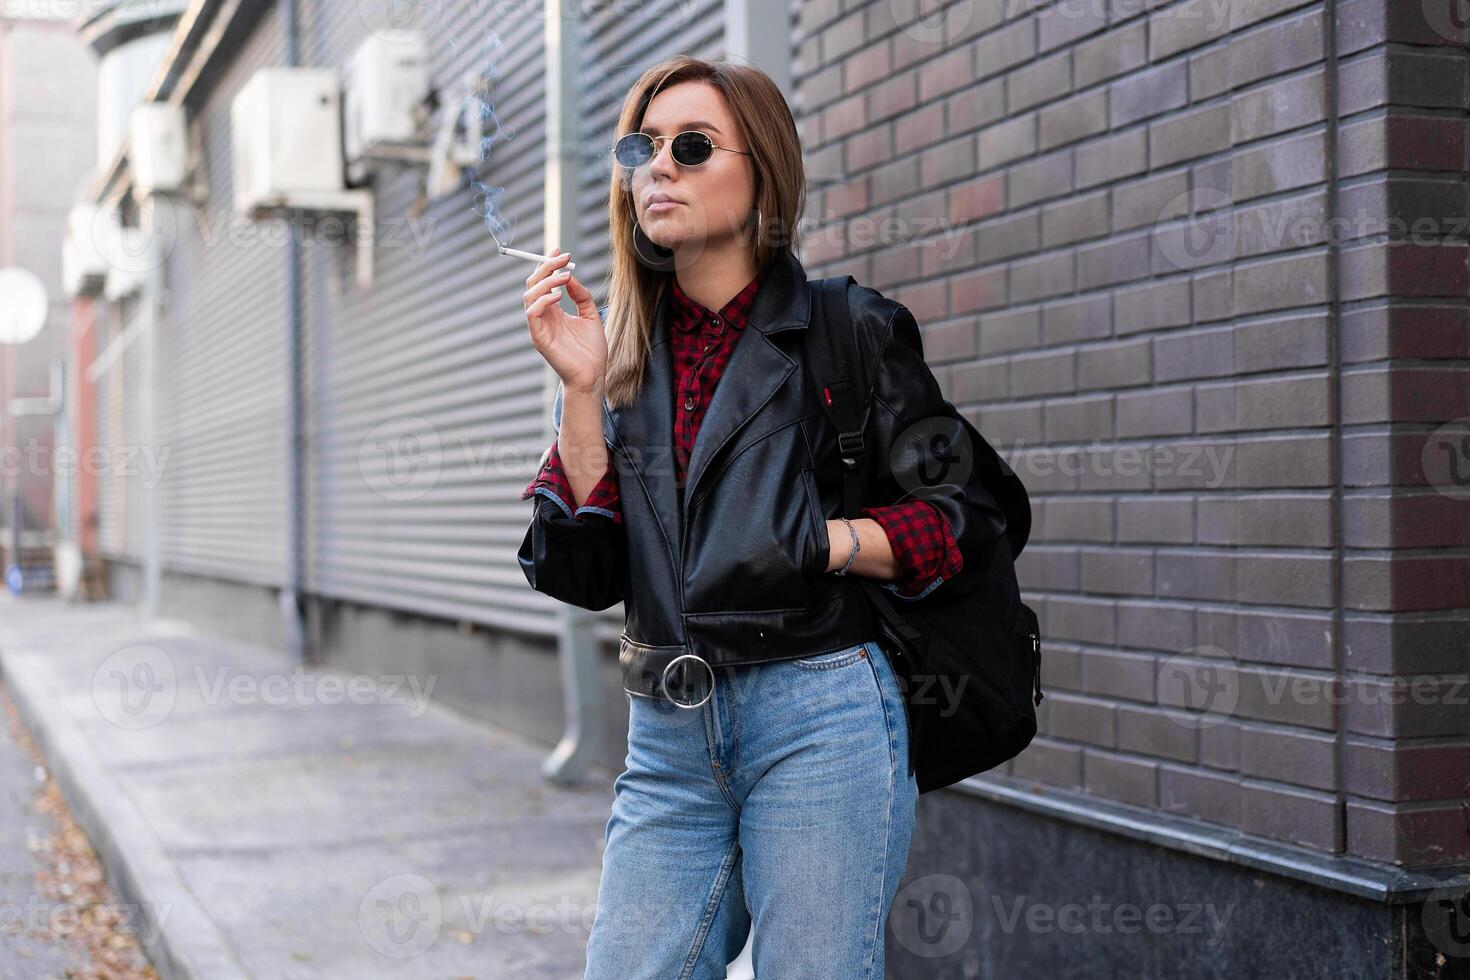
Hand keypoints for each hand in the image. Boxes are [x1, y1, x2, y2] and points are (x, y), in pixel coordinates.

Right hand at [523, 248, 604, 393]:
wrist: (593, 376)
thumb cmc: (592, 351)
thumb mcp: (591, 316)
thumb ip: (582, 296)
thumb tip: (570, 276)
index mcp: (553, 312)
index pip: (543, 283)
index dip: (548, 266)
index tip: (560, 252)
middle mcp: (543, 317)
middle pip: (534, 284)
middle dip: (546, 267)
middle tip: (563, 258)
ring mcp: (539, 327)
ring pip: (529, 296)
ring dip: (545, 281)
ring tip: (564, 276)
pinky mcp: (539, 337)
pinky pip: (532, 313)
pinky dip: (542, 300)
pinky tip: (558, 295)